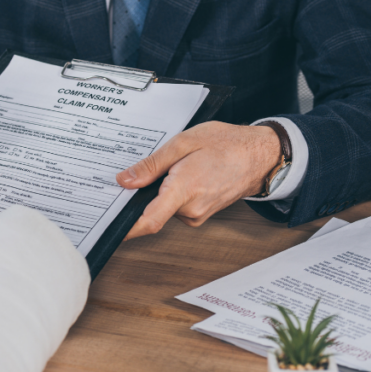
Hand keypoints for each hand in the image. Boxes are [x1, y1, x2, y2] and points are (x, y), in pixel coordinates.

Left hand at [116, 121, 279, 239]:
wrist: (260, 155)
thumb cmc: (226, 144)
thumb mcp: (183, 143)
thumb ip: (151, 165)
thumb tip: (125, 181)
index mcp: (184, 189)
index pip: (150, 220)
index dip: (127, 228)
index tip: (110, 228)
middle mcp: (191, 209)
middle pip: (152, 210)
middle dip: (144, 194)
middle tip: (145, 170)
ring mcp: (198, 214)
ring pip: (165, 208)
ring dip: (161, 191)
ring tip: (175, 166)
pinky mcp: (202, 214)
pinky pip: (177, 207)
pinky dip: (172, 194)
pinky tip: (183, 174)